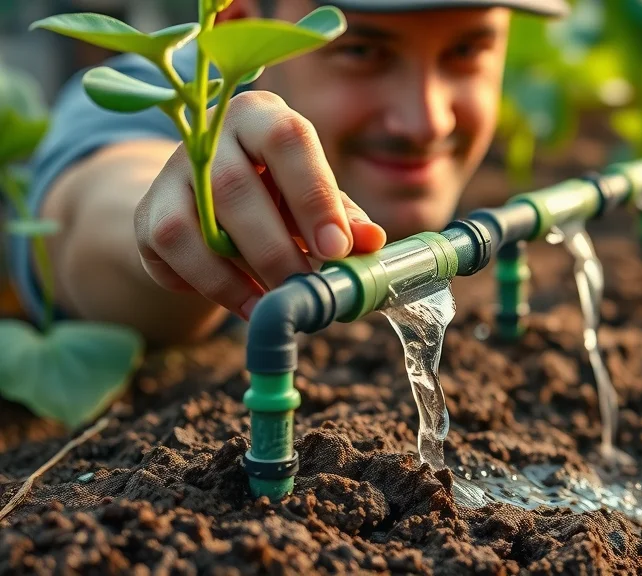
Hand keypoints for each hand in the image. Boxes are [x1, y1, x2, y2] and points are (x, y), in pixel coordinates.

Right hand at [134, 90, 386, 319]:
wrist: (216, 206)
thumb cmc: (281, 195)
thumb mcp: (316, 199)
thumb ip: (344, 217)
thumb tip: (371, 242)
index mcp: (262, 115)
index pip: (286, 140)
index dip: (313, 196)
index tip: (337, 250)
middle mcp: (208, 133)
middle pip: (234, 187)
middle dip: (276, 249)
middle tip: (309, 288)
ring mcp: (170, 172)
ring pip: (193, 225)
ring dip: (241, 274)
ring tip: (281, 304)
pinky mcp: (148, 213)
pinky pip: (173, 254)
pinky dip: (215, 286)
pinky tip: (250, 304)